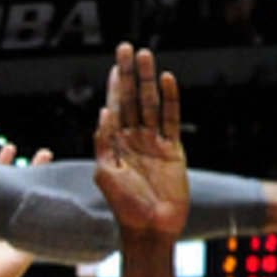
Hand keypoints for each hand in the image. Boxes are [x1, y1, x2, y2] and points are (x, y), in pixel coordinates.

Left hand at [0, 141, 48, 276]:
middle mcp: (6, 216)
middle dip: (32, 169)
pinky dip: (54, 208)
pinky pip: (45, 222)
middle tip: (43, 153)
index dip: (3, 165)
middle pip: (21, 186)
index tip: (9, 149)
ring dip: (45, 183)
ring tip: (56, 166)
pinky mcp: (32, 242)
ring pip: (36, 200)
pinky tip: (63, 193)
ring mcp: (20, 227)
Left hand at [91, 44, 188, 238]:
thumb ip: (104, 144)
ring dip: (148, 80)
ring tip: (146, 55)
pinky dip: (170, 100)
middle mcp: (133, 139)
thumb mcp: (105, 174)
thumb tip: (103, 113)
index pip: (114, 108)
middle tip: (127, 48)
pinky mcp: (173, 150)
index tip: (115, 64)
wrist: (151, 228)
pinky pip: (171, 119)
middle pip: (132, 99)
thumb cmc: (123, 206)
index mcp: (114, 145)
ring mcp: (154, 143)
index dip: (114, 86)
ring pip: (151, 103)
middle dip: (129, 74)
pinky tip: (167, 80)